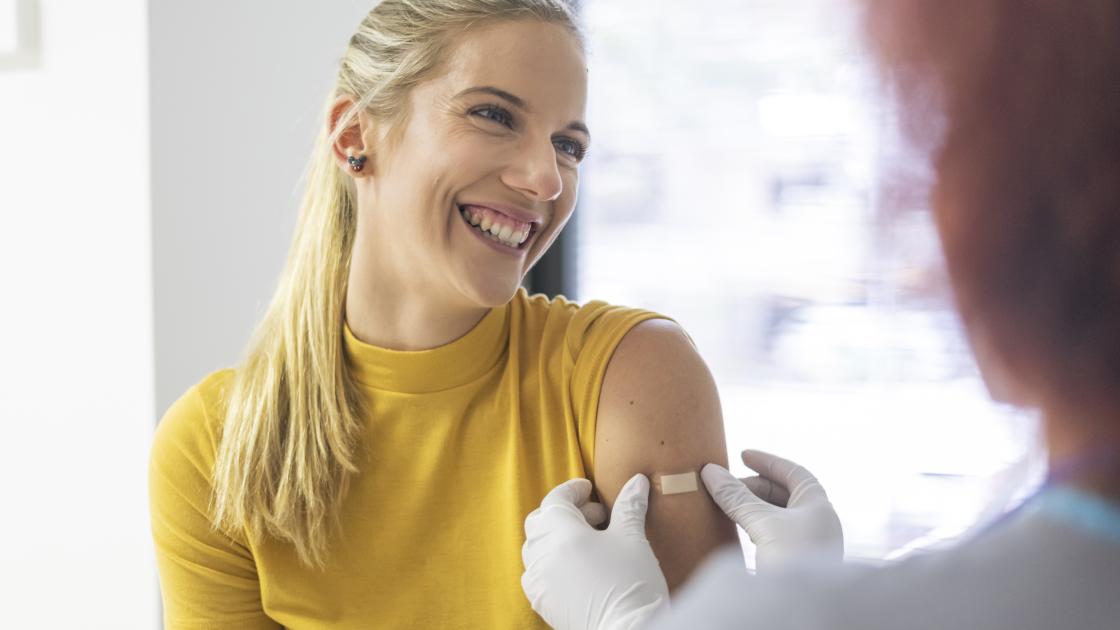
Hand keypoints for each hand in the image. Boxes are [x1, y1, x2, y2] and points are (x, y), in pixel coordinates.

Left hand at [521, 475, 668, 629]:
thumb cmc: (631, 583)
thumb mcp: (633, 538)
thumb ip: (630, 506)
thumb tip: (637, 482)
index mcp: (560, 533)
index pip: (556, 500)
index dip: (572, 490)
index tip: (587, 488)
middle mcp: (542, 554)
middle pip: (541, 522)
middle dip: (566, 513)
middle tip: (596, 517)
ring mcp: (538, 581)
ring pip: (536, 548)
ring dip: (557, 538)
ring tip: (588, 543)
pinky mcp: (542, 603)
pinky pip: (537, 574)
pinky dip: (551, 563)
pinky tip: (576, 568)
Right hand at [701, 450, 842, 571]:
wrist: (803, 610)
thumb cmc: (792, 560)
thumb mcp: (761, 522)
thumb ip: (736, 497)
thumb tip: (710, 471)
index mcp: (819, 506)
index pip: (794, 472)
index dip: (768, 462)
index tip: (742, 455)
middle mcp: (818, 523)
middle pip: (783, 494)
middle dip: (754, 487)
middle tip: (725, 486)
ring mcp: (808, 544)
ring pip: (777, 516)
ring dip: (752, 507)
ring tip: (727, 505)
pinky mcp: (796, 564)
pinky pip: (774, 535)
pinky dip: (756, 526)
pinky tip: (738, 529)